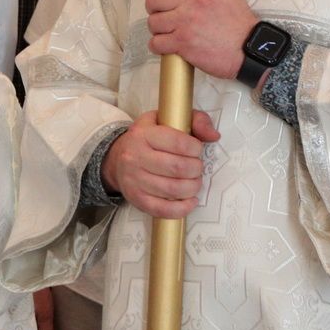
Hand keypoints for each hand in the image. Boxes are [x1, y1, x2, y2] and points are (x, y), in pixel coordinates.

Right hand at [101, 109, 220, 219]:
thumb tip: (214, 136)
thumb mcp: (165, 120)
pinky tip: (190, 200)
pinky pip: (163, 209)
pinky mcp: (137, 199)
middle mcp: (135, 157)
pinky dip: (183, 208)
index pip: (179, 143)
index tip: (196, 149)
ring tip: (193, 182)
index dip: (195, 148)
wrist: (115, 159)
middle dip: (196, 169)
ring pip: (174, 189)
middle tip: (196, 167)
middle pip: (178, 168)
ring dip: (192, 187)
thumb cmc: (147, 139)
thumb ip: (195, 120)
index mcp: (144, 134)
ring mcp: (134, 180)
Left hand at [144, 0, 257, 80]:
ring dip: (159, 28)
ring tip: (172, 29)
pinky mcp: (182, 42)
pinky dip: (159, 46)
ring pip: (152, 22)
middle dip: (155, 7)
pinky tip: (170, 44)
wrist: (249, 47)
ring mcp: (186, 21)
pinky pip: (155, 42)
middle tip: (165, 12)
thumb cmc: (237, 19)